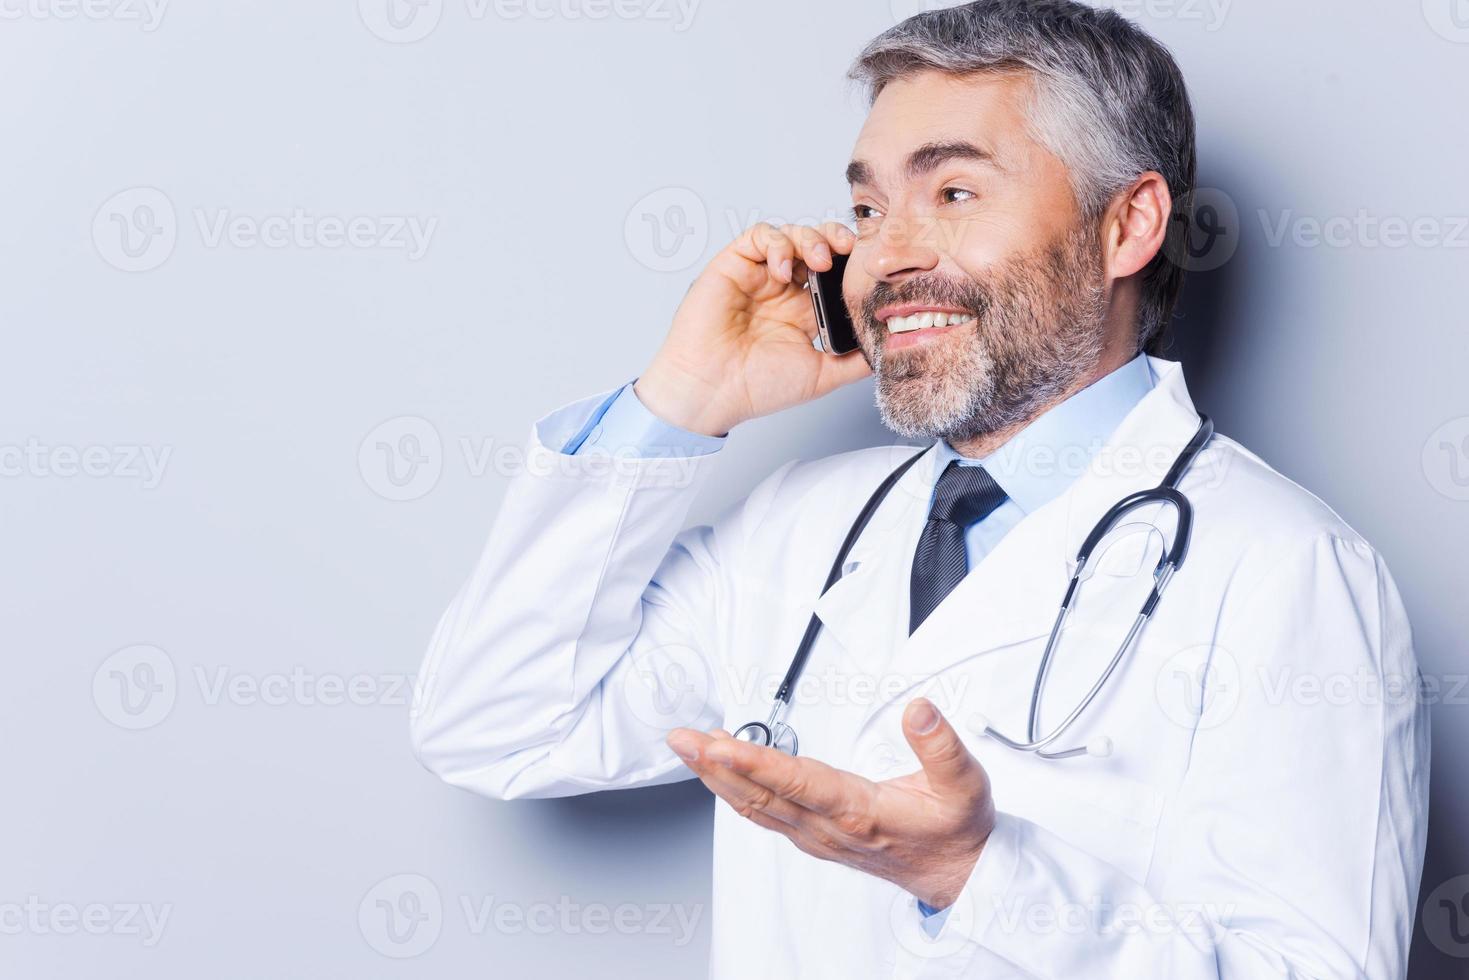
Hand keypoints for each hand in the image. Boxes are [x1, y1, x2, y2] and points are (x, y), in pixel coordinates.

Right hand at [634, 222, 872, 437]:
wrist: (712, 392)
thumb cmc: (756, 387)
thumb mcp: (820, 375)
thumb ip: (853, 361)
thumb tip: (886, 348)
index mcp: (802, 311)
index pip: (835, 273)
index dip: (853, 263)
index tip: (871, 267)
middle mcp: (782, 290)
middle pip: (817, 245)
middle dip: (838, 240)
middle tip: (851, 250)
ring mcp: (758, 276)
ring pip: (792, 235)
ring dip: (812, 239)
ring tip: (820, 261)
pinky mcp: (733, 265)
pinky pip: (759, 236)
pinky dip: (778, 244)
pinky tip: (783, 271)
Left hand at [665, 698, 994, 909]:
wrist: (958, 875)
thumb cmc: (956, 830)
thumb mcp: (966, 784)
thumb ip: (941, 745)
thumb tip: (919, 710)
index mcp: (860, 813)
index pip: (798, 784)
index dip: (756, 765)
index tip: (720, 747)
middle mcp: (830, 828)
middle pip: (762, 796)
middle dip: (716, 766)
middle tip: (682, 739)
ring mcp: (818, 836)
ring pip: (756, 807)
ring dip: (718, 778)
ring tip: (690, 747)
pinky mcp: (814, 837)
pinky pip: (764, 814)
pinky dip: (735, 790)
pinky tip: (720, 772)